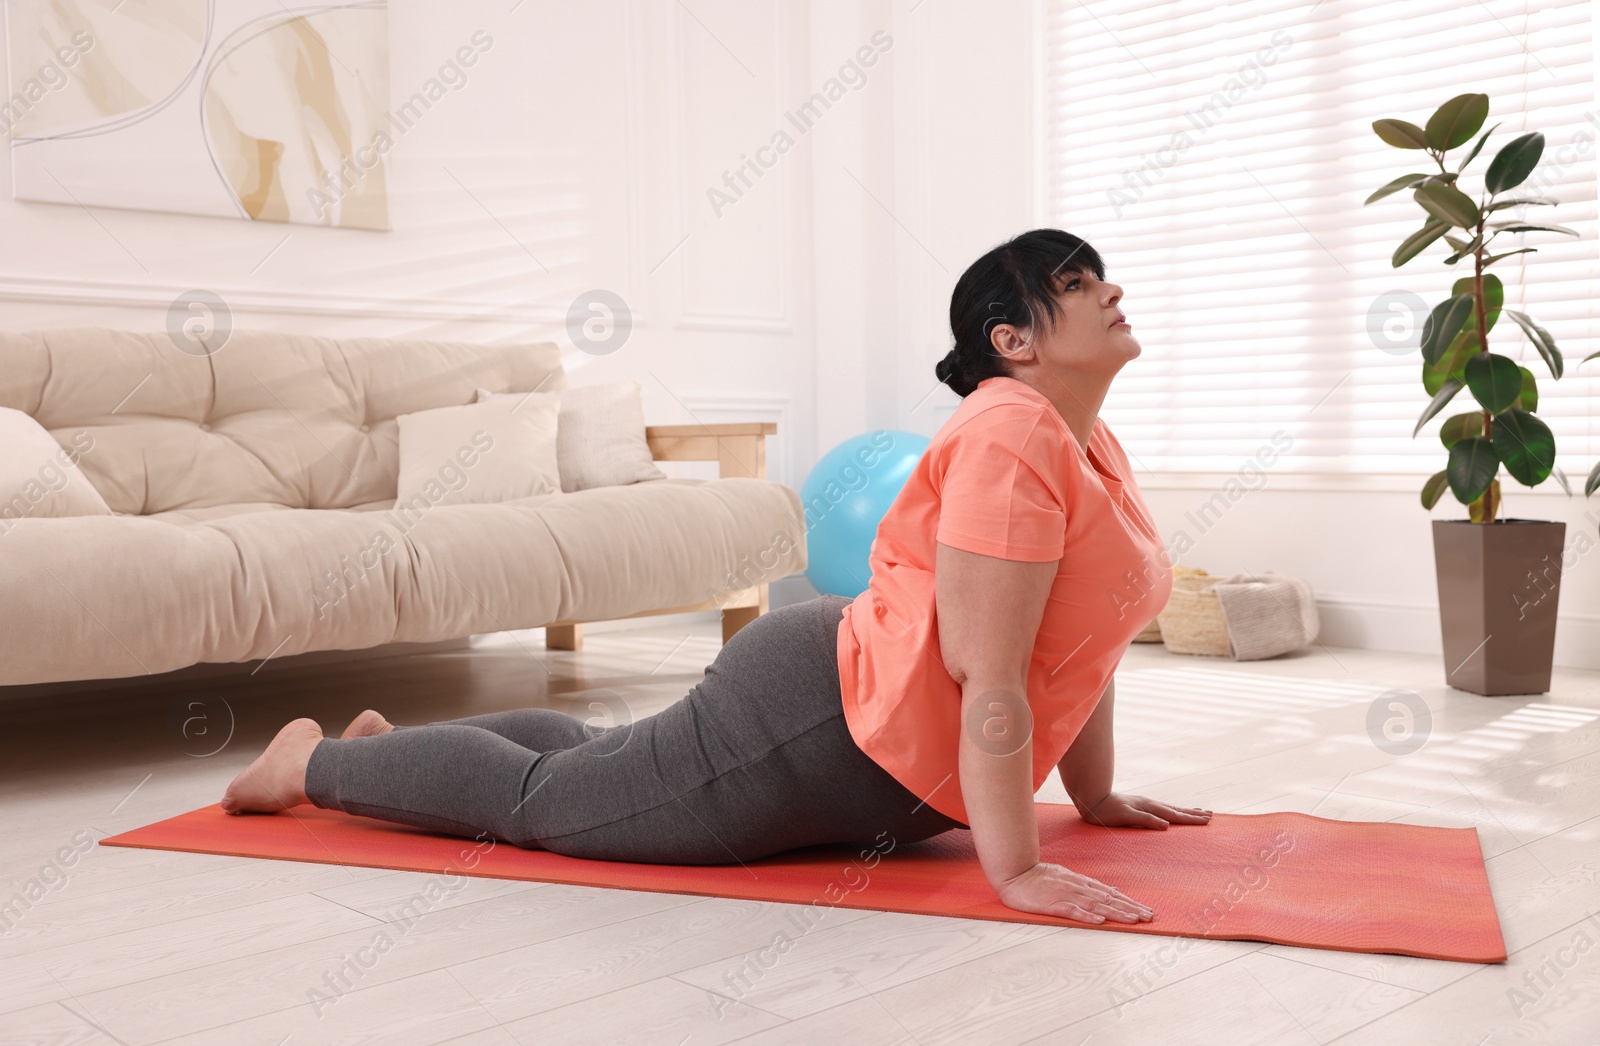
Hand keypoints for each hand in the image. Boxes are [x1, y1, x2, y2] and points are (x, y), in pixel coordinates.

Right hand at [996, 861, 1153, 923]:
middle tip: (1149, 917)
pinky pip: (1072, 911)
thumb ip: (1088, 886)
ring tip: (1134, 920)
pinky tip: (1100, 921)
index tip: (1145, 910)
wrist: (1015, 872)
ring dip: (1116, 913)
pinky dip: (1086, 916)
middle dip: (1130, 909)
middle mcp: (1078, 888)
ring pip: (1096, 905)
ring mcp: (1065, 895)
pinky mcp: (1052, 904)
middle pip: (1108, 900)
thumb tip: (1111, 891)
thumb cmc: (1039, 877)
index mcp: (1081, 883)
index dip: (1129, 902)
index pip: (1110, 894)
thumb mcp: (1067, 877)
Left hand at [1078, 792, 1211, 829]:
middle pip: (1177, 810)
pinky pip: (1162, 809)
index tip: (1207, 820)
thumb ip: (1145, 820)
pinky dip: (1173, 811)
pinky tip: (1172, 813)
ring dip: (1186, 811)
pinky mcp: (1139, 806)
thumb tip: (1166, 825)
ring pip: (1171, 808)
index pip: (1175, 816)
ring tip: (1199, 811)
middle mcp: (1150, 804)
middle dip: (1193, 814)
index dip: (1191, 819)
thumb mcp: (1125, 817)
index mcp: (1149, 808)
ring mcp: (1145, 804)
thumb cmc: (1106, 811)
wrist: (1091, 799)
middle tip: (1211, 815)